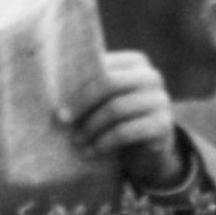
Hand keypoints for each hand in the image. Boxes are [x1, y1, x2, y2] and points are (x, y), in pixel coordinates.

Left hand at [62, 48, 185, 187]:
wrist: (151, 152)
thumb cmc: (121, 120)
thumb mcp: (109, 100)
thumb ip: (93, 87)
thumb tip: (53, 88)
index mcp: (136, 62)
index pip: (103, 65)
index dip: (79, 84)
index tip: (59, 103)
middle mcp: (151, 77)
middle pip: (109, 83)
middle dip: (82, 102)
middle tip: (63, 120)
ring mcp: (160, 100)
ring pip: (117, 108)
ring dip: (92, 127)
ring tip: (77, 140)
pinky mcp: (162, 125)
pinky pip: (126, 132)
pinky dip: (104, 143)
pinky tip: (92, 152)